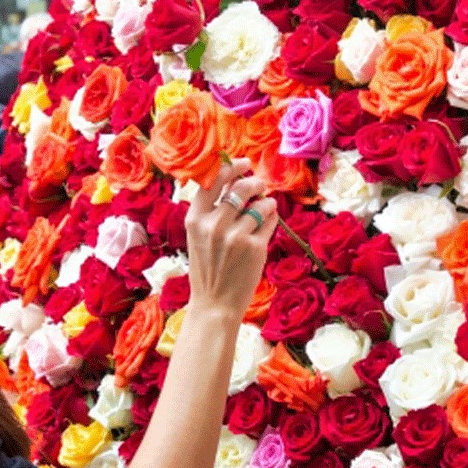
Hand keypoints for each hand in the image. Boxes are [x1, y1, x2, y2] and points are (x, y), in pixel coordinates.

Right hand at [183, 159, 278, 320]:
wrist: (215, 303)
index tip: (243, 163)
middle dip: (254, 181)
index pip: (213, 180)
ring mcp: (236, 236)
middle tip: (259, 183)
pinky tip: (268, 221)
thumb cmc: (207, 269)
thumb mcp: (198, 237)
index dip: (231, 167)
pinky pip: (270, 221)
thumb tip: (234, 181)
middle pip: (241, 187)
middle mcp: (214, 225)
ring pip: (260, 204)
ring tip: (266, 205)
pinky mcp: (255, 248)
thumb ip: (210, 211)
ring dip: (266, 201)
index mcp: (195, 219)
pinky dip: (272, 217)